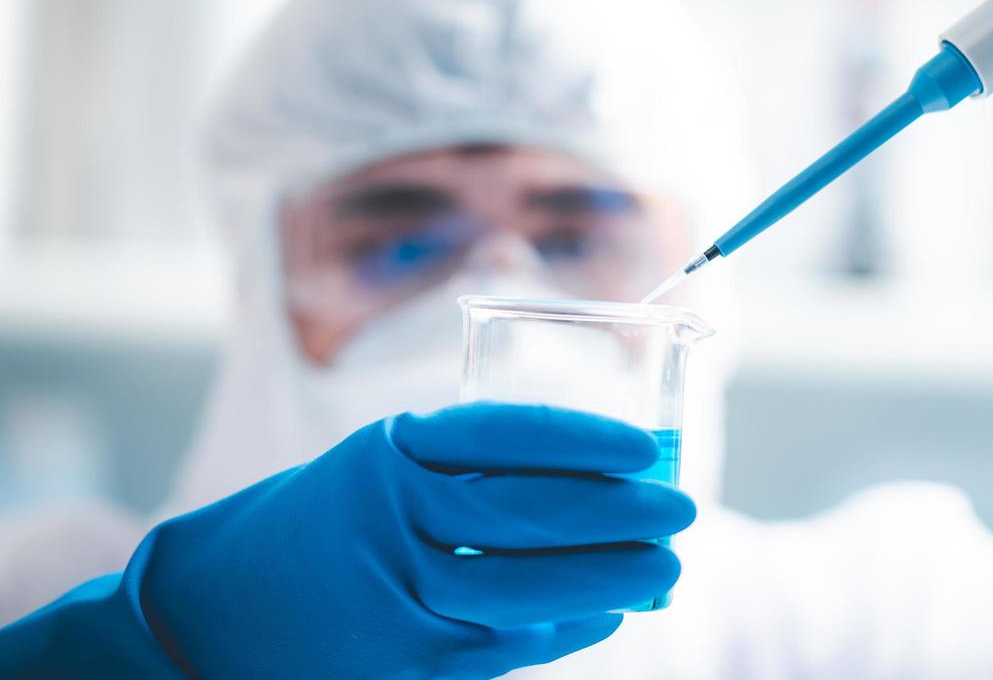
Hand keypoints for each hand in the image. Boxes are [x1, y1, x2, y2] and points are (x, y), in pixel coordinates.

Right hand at [133, 403, 693, 677]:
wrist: (211, 614)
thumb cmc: (316, 525)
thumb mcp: (378, 468)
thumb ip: (464, 468)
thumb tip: (592, 478)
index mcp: (390, 454)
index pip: (506, 434)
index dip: (587, 440)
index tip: (647, 445)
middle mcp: (390, 521)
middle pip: (527, 514)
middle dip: (619, 512)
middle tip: (682, 508)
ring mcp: (395, 601)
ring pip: (524, 589)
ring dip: (609, 578)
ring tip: (666, 566)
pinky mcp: (403, 667)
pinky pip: (503, 648)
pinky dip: (564, 629)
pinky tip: (608, 612)